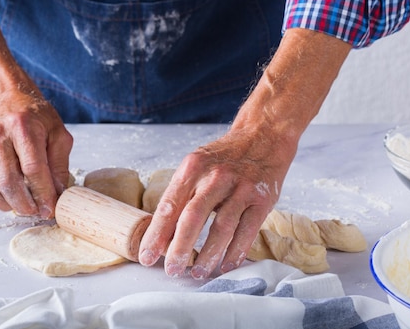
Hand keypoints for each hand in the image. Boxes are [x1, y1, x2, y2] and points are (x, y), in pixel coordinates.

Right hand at [0, 91, 72, 217]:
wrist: (10, 104)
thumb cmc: (37, 120)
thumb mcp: (58, 134)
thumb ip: (60, 163)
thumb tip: (59, 192)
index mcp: (23, 128)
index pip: (32, 168)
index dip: (42, 193)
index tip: (50, 208)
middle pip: (8, 181)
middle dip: (24, 204)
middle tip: (36, 212)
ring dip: (5, 204)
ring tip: (21, 206)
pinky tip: (1, 201)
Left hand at [139, 126, 292, 278]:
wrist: (263, 136)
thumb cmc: (224, 157)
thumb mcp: (197, 165)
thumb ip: (183, 194)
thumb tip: (163, 234)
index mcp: (193, 166)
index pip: (170, 204)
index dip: (157, 233)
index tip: (147, 255)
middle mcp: (216, 176)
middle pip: (193, 217)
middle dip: (180, 248)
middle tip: (172, 270)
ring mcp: (241, 188)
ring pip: (222, 227)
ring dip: (208, 255)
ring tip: (197, 274)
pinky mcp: (262, 200)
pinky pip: (247, 231)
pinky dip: (235, 252)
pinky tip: (225, 265)